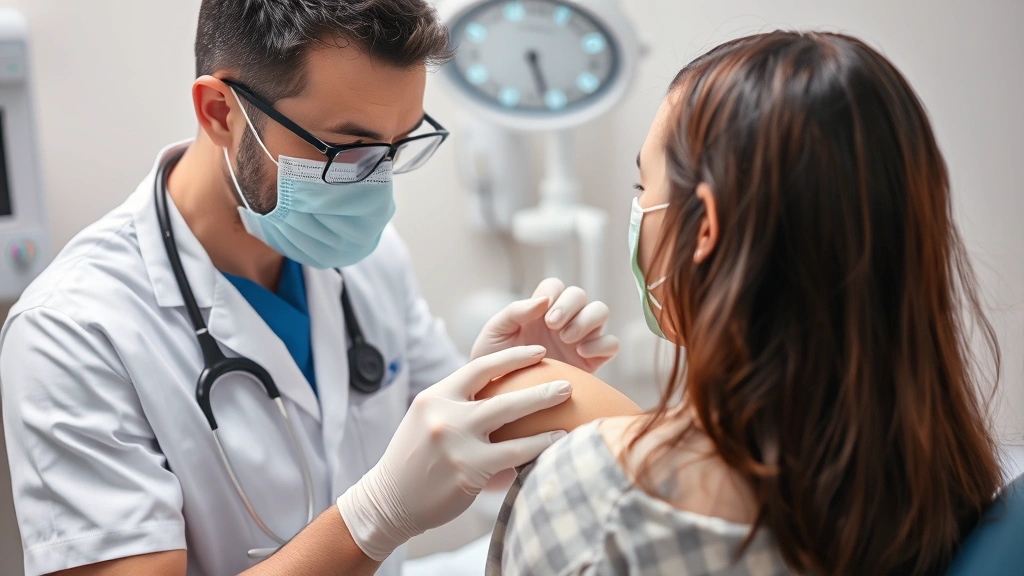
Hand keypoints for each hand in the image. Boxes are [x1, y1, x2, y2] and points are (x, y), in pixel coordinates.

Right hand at [336, 346, 570, 560]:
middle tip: (567, 382)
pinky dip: (539, 445)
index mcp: (435, 395)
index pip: (479, 367)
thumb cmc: (415, 460)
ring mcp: (456, 440)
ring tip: (569, 406)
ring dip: (544, 406)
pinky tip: (558, 442)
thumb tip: (500, 394)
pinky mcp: (468, 468)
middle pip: (502, 390)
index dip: (513, 358)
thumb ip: (457, 405)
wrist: (388, 500)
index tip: (538, 354)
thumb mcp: (428, 420)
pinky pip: (514, 453)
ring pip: (511, 417)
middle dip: (539, 384)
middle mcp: (444, 413)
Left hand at [471, 278, 619, 372]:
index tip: (541, 314)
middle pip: (580, 294)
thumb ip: (515, 311)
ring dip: (585, 321)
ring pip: (600, 312)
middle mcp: (564, 320)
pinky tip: (581, 353)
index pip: (555, 286)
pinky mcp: (592, 360)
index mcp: (540, 310)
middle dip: (569, 305)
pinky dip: (601, 344)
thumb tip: (544, 300)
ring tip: (566, 339)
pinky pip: (611, 344)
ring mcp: (580, 339)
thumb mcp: (496, 332)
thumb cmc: (495, 362)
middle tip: (552, 326)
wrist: (501, 398)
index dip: (553, 293)